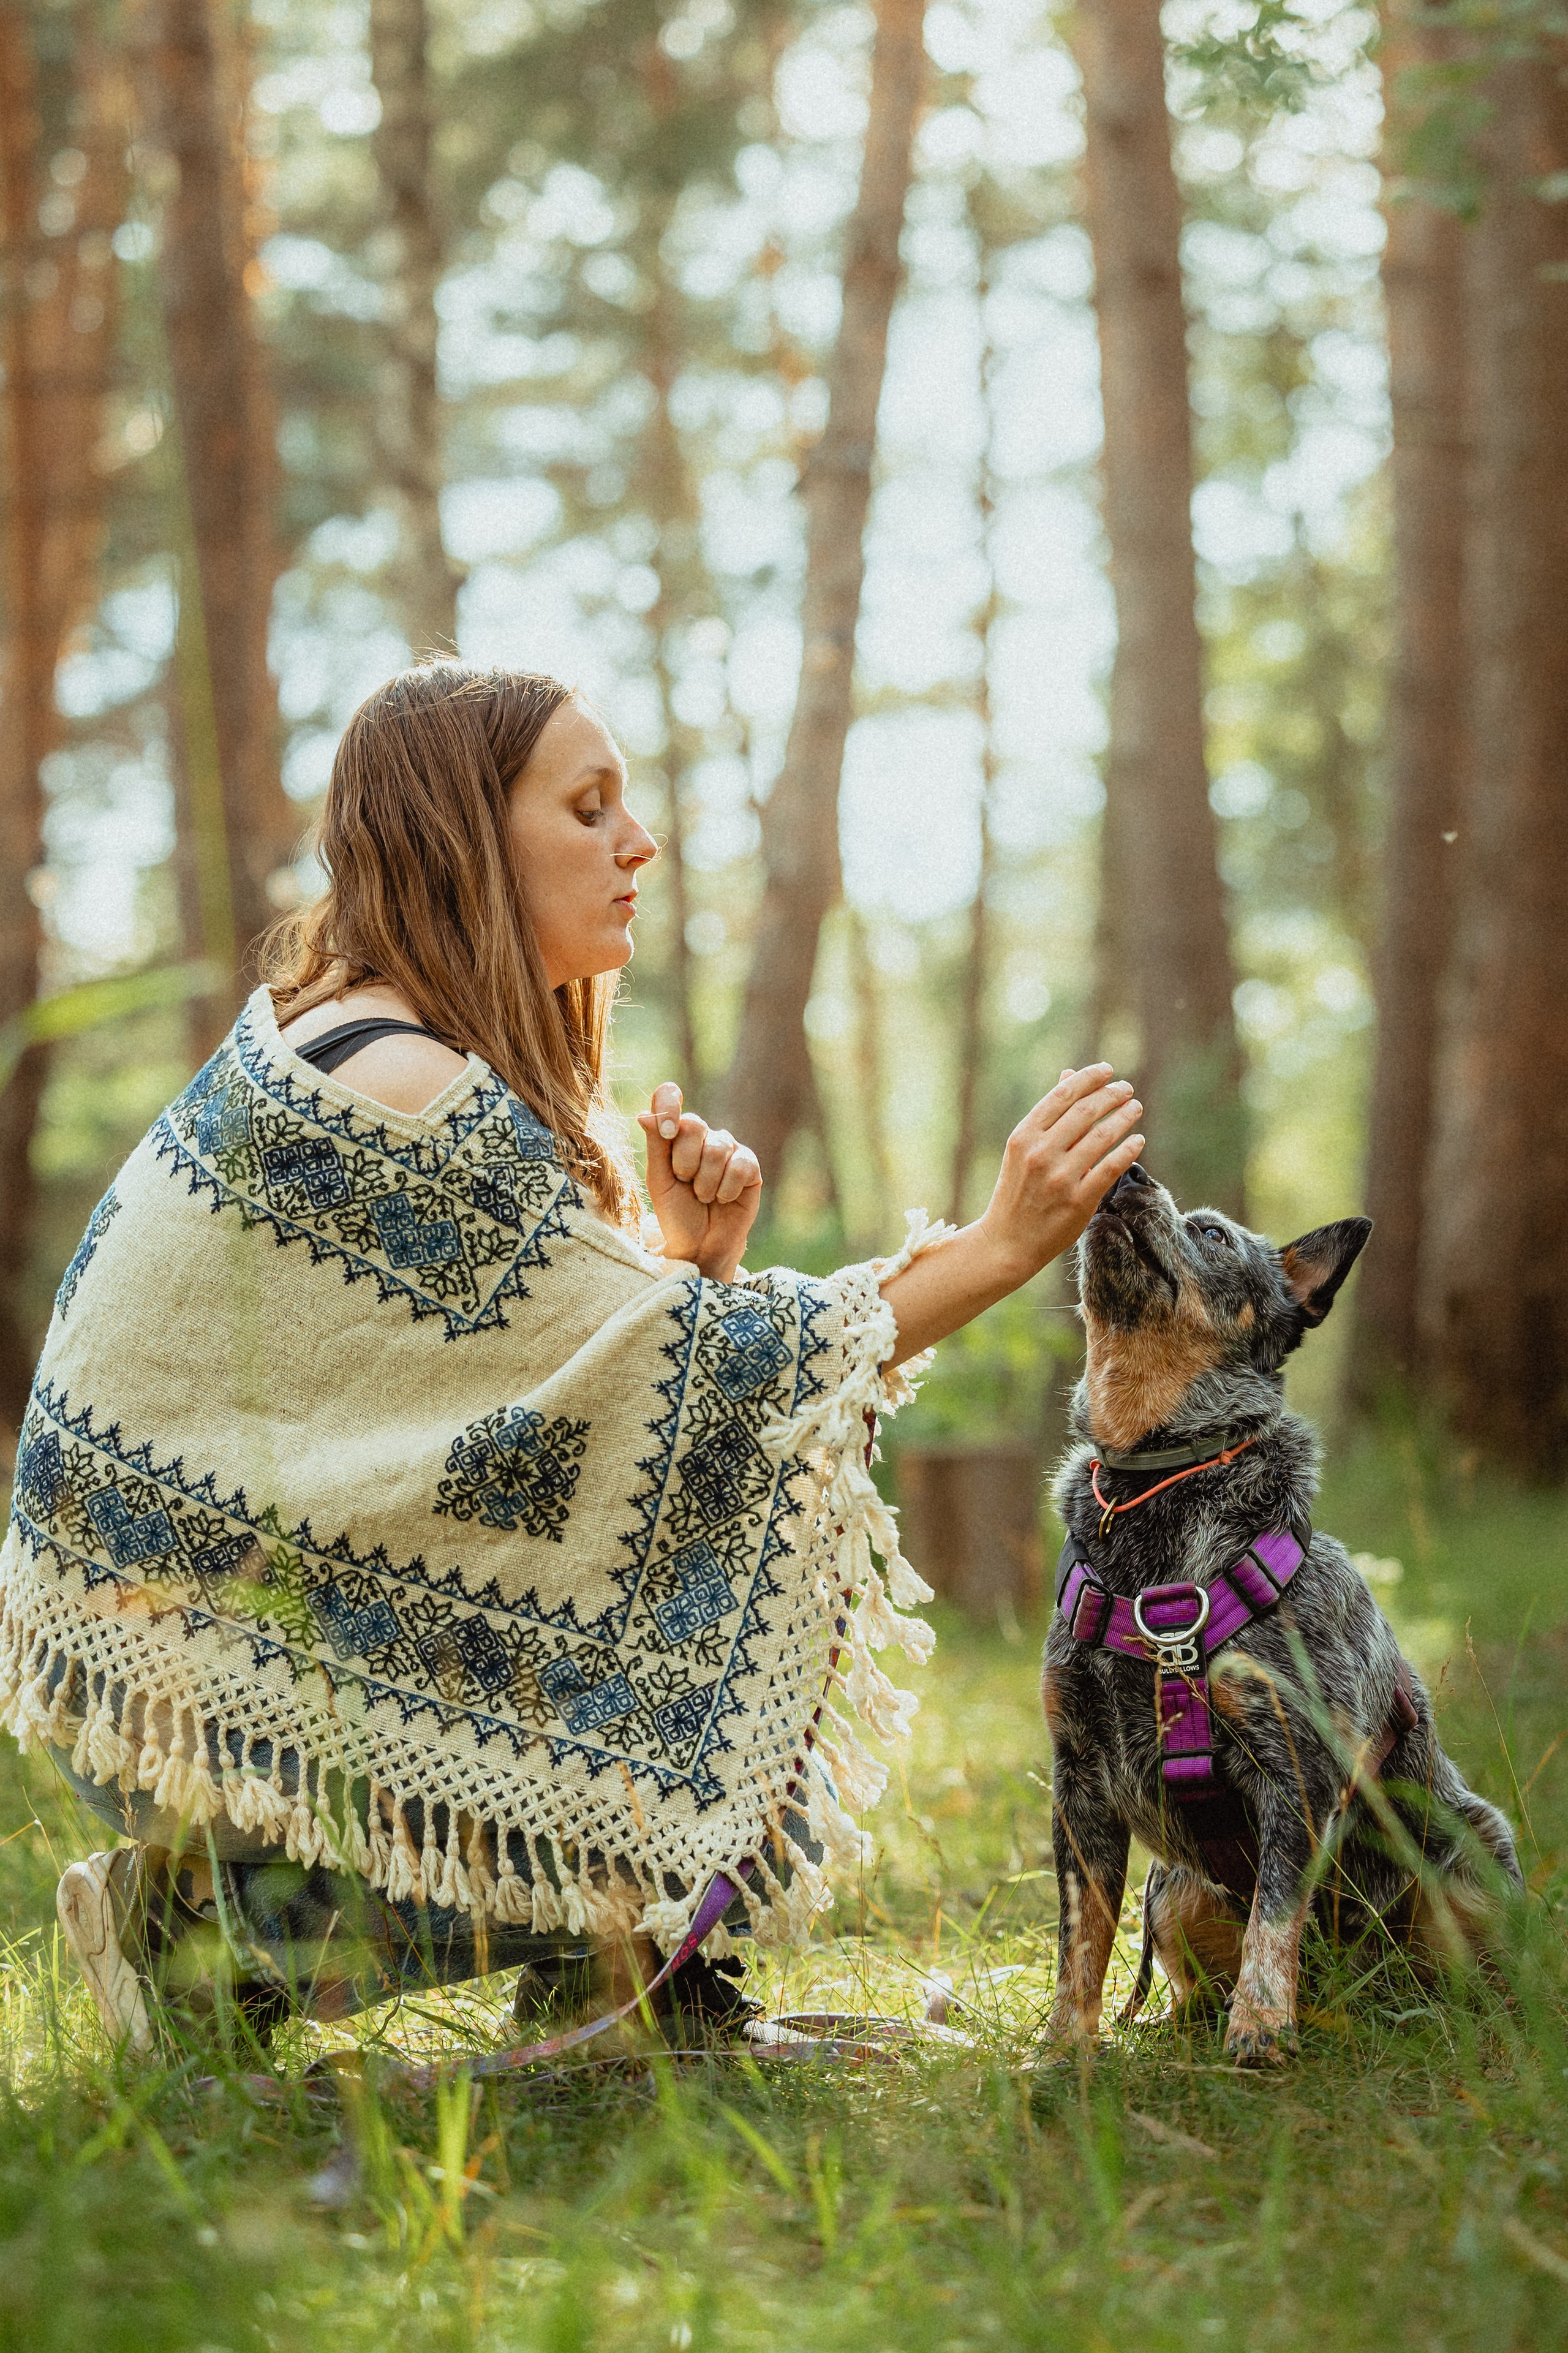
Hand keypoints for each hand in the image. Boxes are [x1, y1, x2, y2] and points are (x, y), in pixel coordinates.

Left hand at [636, 1083, 761, 1282]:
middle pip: (693, 1125)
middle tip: (685, 1183)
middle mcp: (704, 1136)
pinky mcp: (750, 1167)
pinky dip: (726, 1190)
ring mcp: (729, 1149)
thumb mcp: (659, 1180)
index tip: (665, 1133)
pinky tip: (724, 1200)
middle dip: (684, 1162)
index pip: (670, 1098)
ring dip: (705, 1183)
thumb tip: (643, 1114)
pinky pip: (740, 1166)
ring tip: (704, 1197)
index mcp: (677, 1133)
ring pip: (717, 1150)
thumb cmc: (676, 1211)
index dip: (668, 1108)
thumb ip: (656, 1145)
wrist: (700, 1244)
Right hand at [975, 1065, 1143, 1285]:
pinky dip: (1128, 1150)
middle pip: (1085, 1112)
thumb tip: (1070, 1075)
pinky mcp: (1078, 1201)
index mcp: (1023, 1137)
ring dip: (1124, 1117)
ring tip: (1135, 1108)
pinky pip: (1110, 1168)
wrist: (1007, 1241)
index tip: (1107, 1070)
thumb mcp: (1023, 1149)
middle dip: (1111, 1095)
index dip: (1089, 1078)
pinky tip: (1138, 1140)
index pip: (1062, 1096)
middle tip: (1126, 1090)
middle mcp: (1040, 1154)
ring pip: (1101, 1137)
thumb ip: (1049, 1115)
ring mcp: (1059, 1178)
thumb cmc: (1017, 1190)